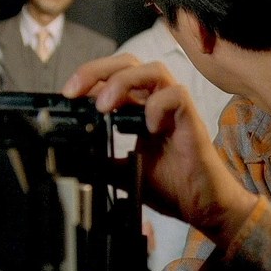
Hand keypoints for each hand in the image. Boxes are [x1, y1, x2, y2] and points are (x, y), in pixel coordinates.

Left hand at [63, 54, 256, 246]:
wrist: (203, 207)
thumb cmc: (173, 187)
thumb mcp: (124, 173)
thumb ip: (101, 162)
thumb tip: (69, 159)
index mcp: (139, 110)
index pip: (113, 76)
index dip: (88, 79)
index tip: (67, 97)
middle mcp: (157, 103)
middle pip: (129, 62)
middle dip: (98, 69)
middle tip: (75, 92)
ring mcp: (176, 110)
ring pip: (153, 69)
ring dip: (123, 81)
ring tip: (105, 105)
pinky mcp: (192, 121)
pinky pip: (176, 95)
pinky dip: (157, 105)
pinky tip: (148, 127)